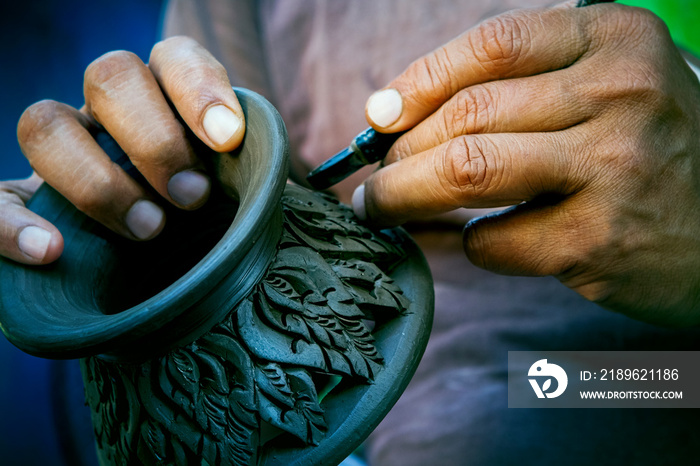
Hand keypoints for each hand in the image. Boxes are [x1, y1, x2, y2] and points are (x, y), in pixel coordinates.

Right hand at [4, 36, 243, 264]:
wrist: (149, 269)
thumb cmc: (208, 226)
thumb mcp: (236, 198)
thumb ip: (253, 182)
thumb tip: (279, 185)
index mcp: (166, 98)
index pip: (174, 59)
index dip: (199, 88)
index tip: (227, 138)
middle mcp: (109, 113)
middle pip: (109, 76)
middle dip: (155, 137)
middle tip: (192, 198)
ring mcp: (61, 151)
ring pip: (45, 123)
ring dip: (96, 179)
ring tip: (148, 230)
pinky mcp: (17, 199)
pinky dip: (11, 224)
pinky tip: (49, 252)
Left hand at [355, 2, 699, 324]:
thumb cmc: (645, 154)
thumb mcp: (603, 90)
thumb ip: (516, 88)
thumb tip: (393, 114)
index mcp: (615, 39)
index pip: (492, 47)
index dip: (418, 81)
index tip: (379, 116)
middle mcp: (621, 93)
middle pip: (468, 114)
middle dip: (400, 152)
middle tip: (378, 179)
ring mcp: (614, 166)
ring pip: (468, 170)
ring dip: (405, 195)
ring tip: (382, 207)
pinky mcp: (600, 239)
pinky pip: (495, 240)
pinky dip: (469, 244)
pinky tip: (480, 240)